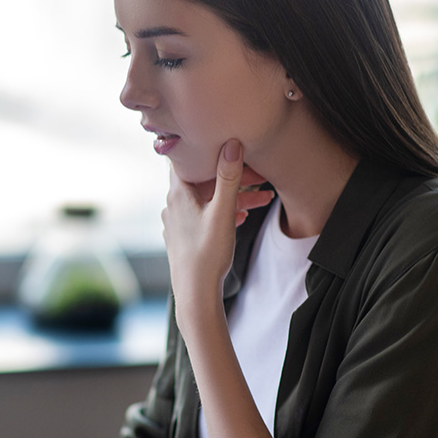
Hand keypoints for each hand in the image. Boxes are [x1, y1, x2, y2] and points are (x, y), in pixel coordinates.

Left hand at [163, 140, 273, 313]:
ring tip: (264, 200)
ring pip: (208, 200)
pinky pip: (205, 215)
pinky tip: (242, 217)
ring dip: (234, 197)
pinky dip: (224, 212)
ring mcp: (178, 222)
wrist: (196, 294)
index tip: (224, 143)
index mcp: (178, 194)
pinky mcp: (185, 236)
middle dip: (233, 178)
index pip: (186, 159)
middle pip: (204, 181)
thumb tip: (231, 145)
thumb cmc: (207, 255)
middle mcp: (173, 205)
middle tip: (260, 178)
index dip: (206, 150)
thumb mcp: (223, 213)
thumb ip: (228, 178)